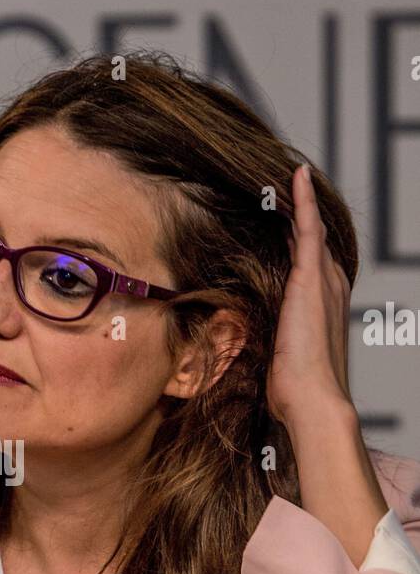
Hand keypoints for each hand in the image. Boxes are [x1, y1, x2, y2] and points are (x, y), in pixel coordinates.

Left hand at [266, 163, 352, 428]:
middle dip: (300, 213)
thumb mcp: (279, 358)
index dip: (299, 237)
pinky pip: (308, 228)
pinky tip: (296, 176)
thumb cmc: (294, 390)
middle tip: (285, 184)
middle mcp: (329, 287)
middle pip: (313, 239)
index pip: (309, 261)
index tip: (284, 218)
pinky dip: (303, 201)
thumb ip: (269, 340)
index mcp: (322, 305)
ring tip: (287, 173)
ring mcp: (322, 281)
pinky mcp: (310, 278)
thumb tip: (244, 340)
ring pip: (310, 228)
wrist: (314, 400)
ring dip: (299, 201)